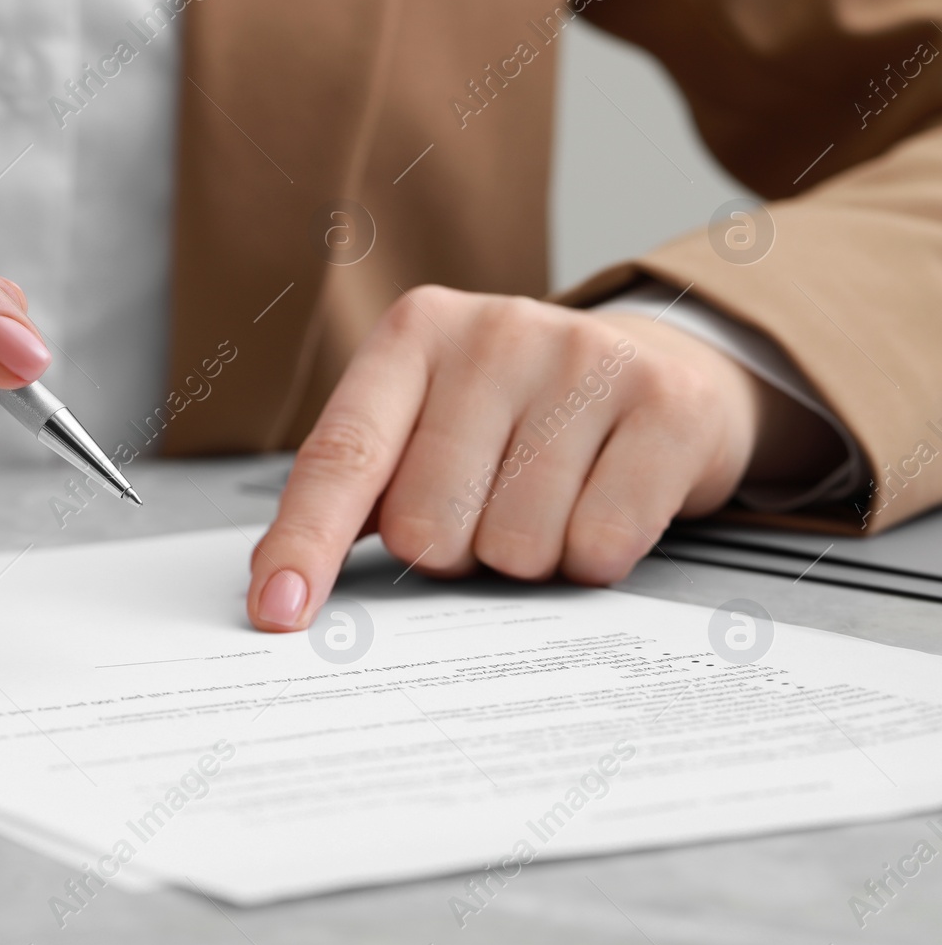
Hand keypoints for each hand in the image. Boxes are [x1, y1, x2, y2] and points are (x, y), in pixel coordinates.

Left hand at [247, 285, 841, 630]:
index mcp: (414, 335)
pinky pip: (600, 545)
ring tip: (551, 502)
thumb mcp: (428, 425)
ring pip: (515, 546)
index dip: (304, 542)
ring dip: (527, 558)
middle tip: (488, 510)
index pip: (341, 456)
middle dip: (453, 551)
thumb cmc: (518, 417)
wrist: (664, 366)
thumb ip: (356, 494)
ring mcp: (584, 359)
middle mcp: (494, 332)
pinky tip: (603, 506)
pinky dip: (594, 558)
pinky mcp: (667, 403)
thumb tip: (279, 588)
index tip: (276, 612)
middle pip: (428, 523)